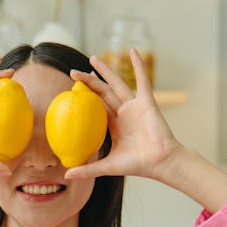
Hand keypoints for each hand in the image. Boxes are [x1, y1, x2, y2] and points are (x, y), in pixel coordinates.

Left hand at [63, 49, 183, 181]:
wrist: (160, 162)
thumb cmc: (138, 165)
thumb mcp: (107, 166)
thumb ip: (88, 169)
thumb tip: (66, 175)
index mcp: (115, 125)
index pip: (96, 107)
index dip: (85, 98)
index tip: (72, 90)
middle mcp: (123, 113)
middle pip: (103, 92)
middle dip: (89, 82)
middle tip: (74, 72)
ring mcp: (135, 106)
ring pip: (117, 84)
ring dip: (106, 70)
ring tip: (92, 58)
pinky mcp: (147, 101)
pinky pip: (142, 79)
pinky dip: (138, 65)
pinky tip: (132, 51)